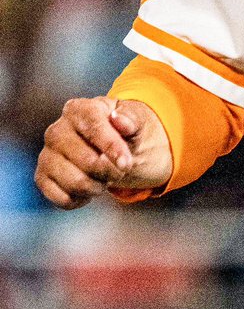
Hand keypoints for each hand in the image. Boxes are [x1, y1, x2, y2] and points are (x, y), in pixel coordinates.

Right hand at [35, 97, 172, 207]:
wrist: (109, 148)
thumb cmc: (124, 132)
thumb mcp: (136, 122)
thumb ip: (131, 119)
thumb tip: (119, 119)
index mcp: (78, 110)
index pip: (94, 127)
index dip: (112, 147)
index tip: (127, 163)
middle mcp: (56, 131)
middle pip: (88, 161)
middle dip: (111, 171)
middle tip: (120, 170)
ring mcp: (46, 155)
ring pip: (75, 183)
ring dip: (98, 187)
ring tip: (104, 177)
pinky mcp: (42, 178)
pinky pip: (63, 199)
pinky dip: (82, 199)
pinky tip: (89, 186)